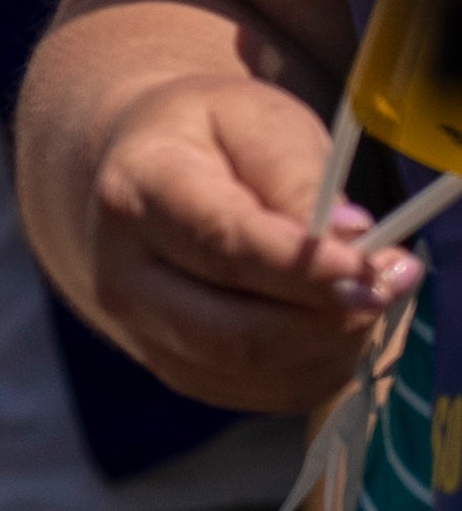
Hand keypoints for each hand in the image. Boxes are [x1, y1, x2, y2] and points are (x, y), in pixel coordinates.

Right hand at [67, 61, 415, 411]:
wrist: (122, 178)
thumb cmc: (200, 138)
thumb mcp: (250, 119)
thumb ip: (297, 173)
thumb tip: (350, 236)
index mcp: (133, 196)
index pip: (222, 248)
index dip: (305, 270)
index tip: (370, 266)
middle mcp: (122, 278)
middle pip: (238, 335)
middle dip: (331, 318)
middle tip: (389, 278)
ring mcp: (144, 334)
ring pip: (263, 372)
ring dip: (335, 340)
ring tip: (361, 287)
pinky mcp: (178, 372)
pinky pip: (271, 391)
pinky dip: (320, 361)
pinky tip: (328, 313)